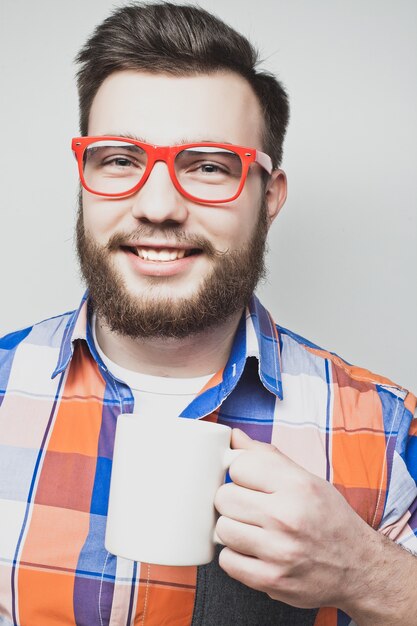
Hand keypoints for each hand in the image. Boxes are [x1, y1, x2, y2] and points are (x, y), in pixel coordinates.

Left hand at [214, 429, 408, 622]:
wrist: (360, 568)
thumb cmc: (330, 518)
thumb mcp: (307, 479)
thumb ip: (267, 456)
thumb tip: (234, 436)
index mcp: (297, 485)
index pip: (238, 465)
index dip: (240, 472)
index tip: (249, 481)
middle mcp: (287, 516)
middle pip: (224, 497)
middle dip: (232, 500)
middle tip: (249, 506)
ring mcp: (278, 551)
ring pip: (222, 529)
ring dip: (232, 529)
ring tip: (252, 529)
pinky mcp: (271, 580)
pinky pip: (227, 561)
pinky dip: (235, 556)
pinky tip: (253, 551)